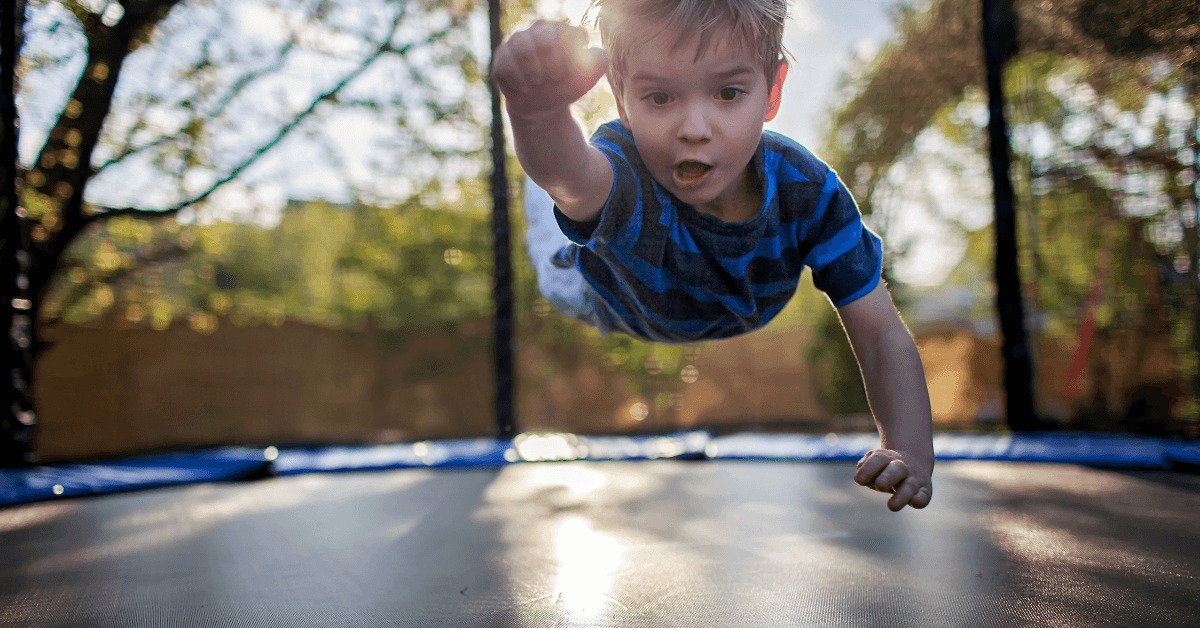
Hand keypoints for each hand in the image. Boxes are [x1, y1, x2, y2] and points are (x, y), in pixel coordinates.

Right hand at [491, 20, 608, 118]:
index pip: (567, 35)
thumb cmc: (566, 85)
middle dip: (551, 65)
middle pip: (544, 39)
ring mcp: (516, 42)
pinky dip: (518, 81)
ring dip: (533, 72)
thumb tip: (595, 53)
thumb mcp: (587, 77)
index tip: (566, 74)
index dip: (568, 60)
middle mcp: (537, 30)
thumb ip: (599, 61)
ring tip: (538, 82)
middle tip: (554, 78)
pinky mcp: (501, 58)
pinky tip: (524, 88)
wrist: (543, 106)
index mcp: (560, 30)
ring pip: (521, 48)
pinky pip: (505, 66)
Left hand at [854, 448, 932, 511]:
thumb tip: (861, 477)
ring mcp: (914, 478)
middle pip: (896, 469)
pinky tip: (914, 502)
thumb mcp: (873, 465)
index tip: (859, 480)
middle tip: (879, 486)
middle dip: (887, 478)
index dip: (868, 469)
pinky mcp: (924, 491)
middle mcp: (902, 467)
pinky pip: (924, 495)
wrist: (913, 463)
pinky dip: (920, 499)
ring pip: (910, 485)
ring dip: (902, 495)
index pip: (877, 460)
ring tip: (891, 506)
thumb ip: (865, 468)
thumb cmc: (884, 469)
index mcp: (886, 458)